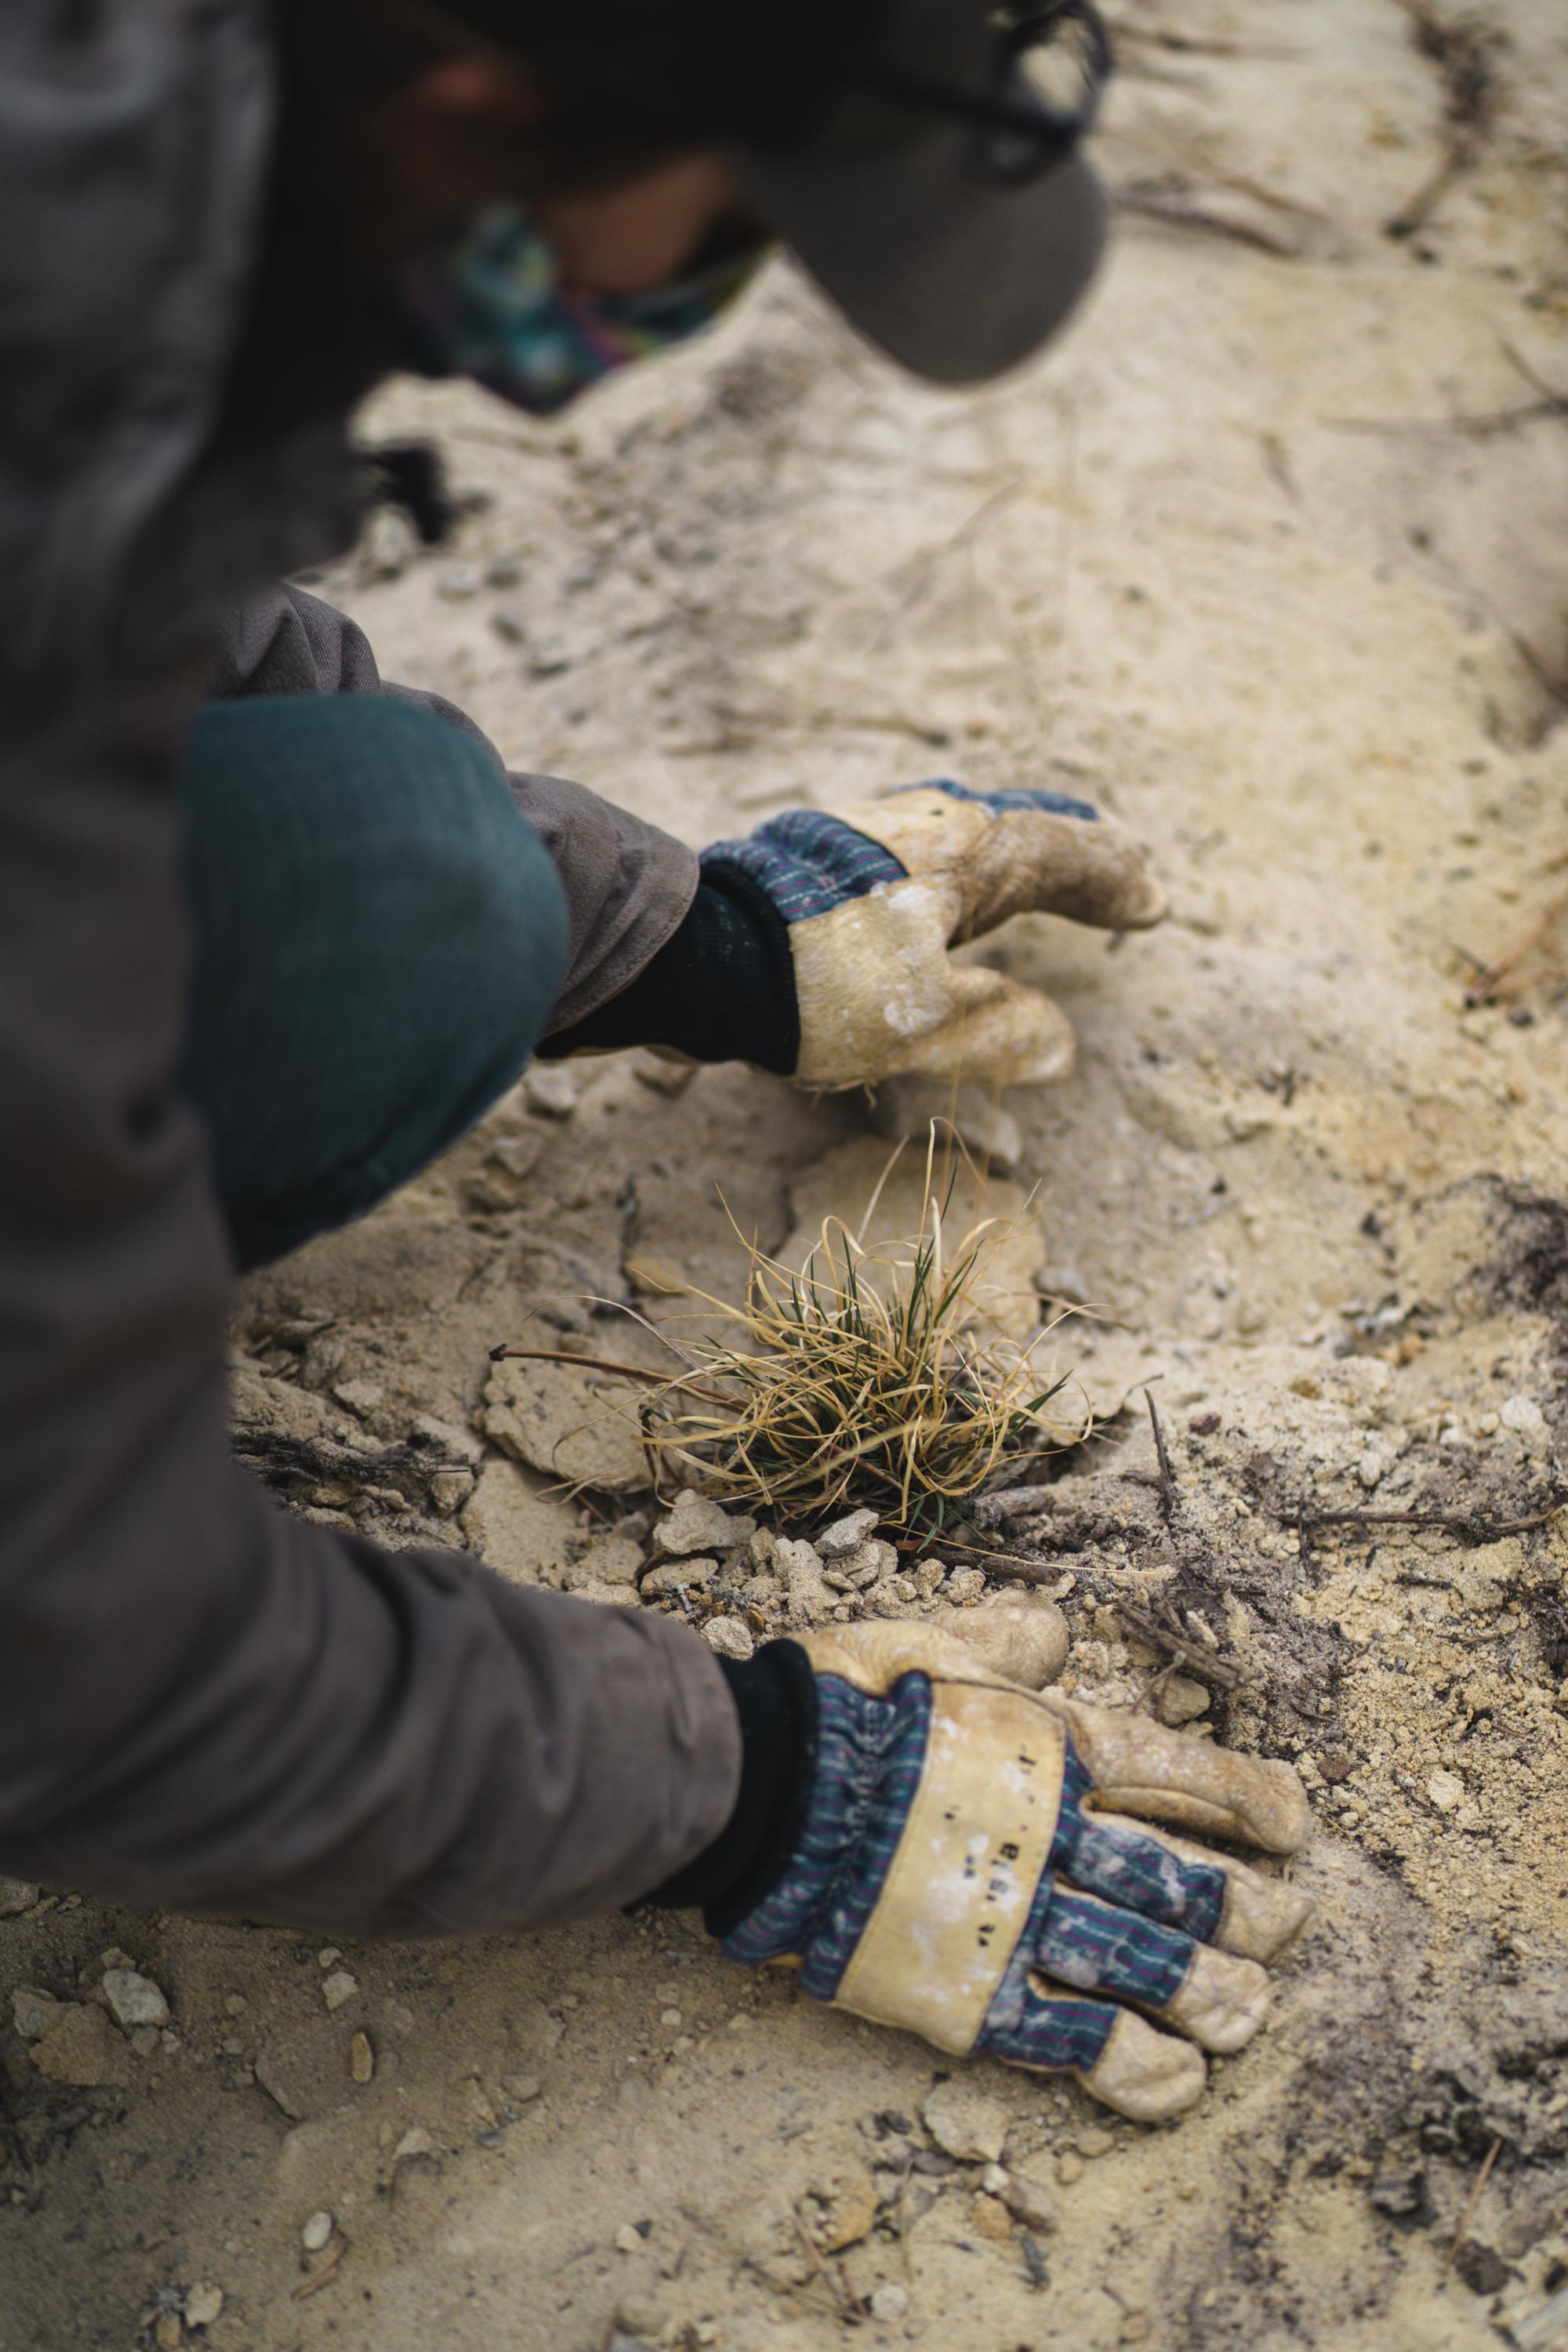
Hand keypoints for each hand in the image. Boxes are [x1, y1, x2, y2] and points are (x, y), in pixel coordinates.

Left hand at [703, 779, 1164, 1089]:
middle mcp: (920, 828)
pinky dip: (954, 874)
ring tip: (1037, 867)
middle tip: (1116, 856)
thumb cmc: (816, 986)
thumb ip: (999, 1033)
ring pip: (962, 838)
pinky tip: (934, 895)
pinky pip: (916, 860)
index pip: (1062, 854)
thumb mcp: (925, 1024)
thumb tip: (1059, 1047)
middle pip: (1016, 829)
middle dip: (1071, 847)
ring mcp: (867, 839)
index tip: (1152, 902)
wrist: (695, 958)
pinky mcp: (821, 867)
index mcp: (963, 852)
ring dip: (1011, 853)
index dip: (1112, 880)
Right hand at [718, 1622, 1310, 2120]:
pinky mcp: (970, 1989)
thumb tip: (1058, 1631)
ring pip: (1147, 1962)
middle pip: (1178, 1878)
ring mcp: (1018, 1915)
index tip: (1295, 1824)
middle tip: (1286, 1928)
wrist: (760, 1783)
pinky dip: (1132, 2064)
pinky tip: (1175, 2081)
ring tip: (1252, 2013)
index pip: (1175, 1773)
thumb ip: (1004, 1637)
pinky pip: (1072, 2038)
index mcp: (1050, 1741)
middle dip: (1246, 1909)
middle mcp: (1055, 1833)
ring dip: (1212, 1993)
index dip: (1245, 1800)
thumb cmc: (838, 1699)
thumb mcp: (926, 1635)